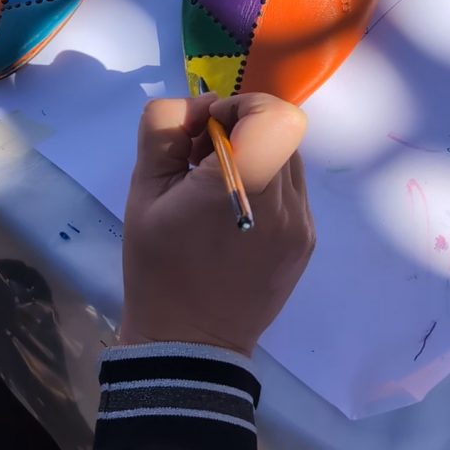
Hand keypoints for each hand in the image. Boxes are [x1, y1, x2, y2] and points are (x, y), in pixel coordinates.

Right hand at [120, 92, 313, 356]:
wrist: (189, 342)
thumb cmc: (157, 266)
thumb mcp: (143, 190)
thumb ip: (165, 130)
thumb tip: (201, 106)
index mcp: (240, 185)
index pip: (273, 114)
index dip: (241, 106)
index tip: (208, 129)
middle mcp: (283, 202)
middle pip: (281, 131)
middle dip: (242, 129)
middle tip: (203, 157)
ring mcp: (300, 224)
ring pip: (290, 158)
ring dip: (257, 155)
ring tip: (218, 188)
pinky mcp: (306, 242)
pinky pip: (293, 191)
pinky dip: (267, 186)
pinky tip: (235, 217)